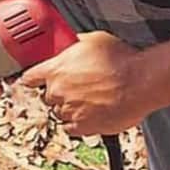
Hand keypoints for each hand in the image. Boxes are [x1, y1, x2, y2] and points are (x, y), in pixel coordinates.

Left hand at [20, 31, 157, 135]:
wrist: (141, 81)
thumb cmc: (121, 60)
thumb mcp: (93, 40)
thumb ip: (75, 44)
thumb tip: (72, 42)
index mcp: (55, 70)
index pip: (29, 78)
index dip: (32, 80)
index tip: (34, 82)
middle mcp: (58, 91)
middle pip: (47, 97)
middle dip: (59, 94)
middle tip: (76, 90)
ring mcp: (69, 110)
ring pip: (59, 113)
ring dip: (69, 109)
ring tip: (87, 102)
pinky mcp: (84, 127)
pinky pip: (71, 129)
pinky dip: (76, 125)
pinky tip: (87, 117)